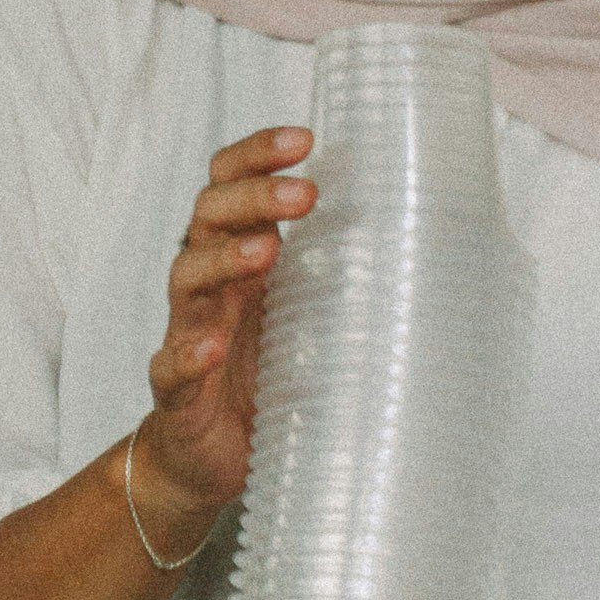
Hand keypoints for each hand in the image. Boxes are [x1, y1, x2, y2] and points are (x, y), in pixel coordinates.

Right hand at [131, 126, 315, 551]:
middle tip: (304, 193)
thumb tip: (430, 252)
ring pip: (187, 278)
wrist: (205, 460)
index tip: (304, 139)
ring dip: (224, 258)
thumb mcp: (305, 321)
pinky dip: (188, 354)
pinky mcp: (176, 393)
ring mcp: (187, 335)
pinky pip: (170, 367)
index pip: (232, 186)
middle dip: (253, 196)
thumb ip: (339, 284)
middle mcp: (209, 289)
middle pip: (209, 217)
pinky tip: (211, 347)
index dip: (258, 156)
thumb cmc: (257, 382)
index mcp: (240, 261)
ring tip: (265, 251)